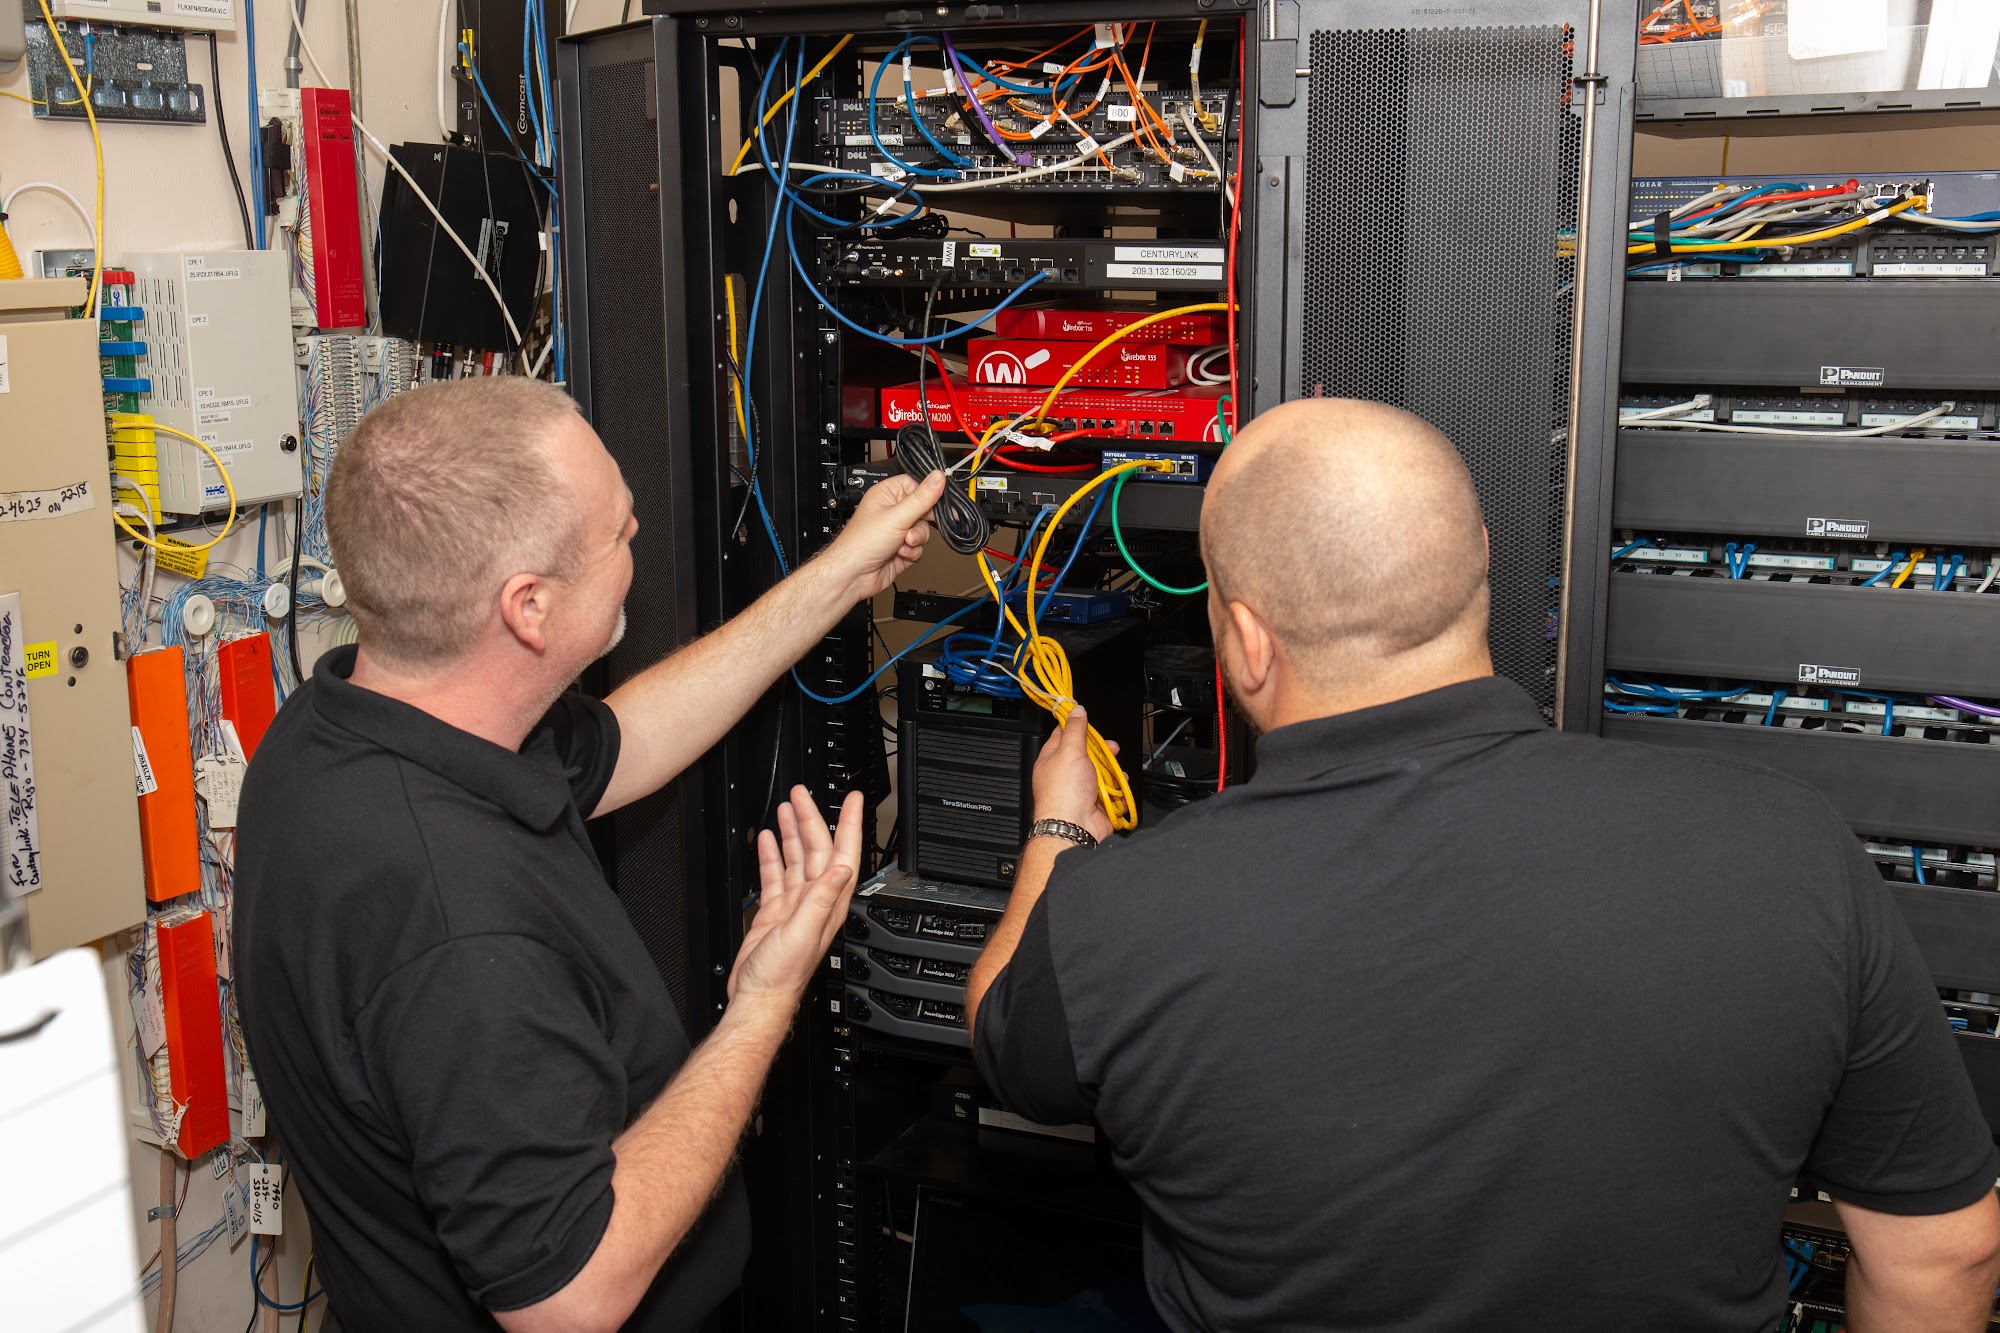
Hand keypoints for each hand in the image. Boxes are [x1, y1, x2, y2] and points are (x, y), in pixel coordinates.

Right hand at [730, 787, 864, 1004]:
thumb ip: (822, 899)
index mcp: (828, 902)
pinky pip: (776, 875)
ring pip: (796, 858)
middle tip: (802, 794)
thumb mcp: (805, 933)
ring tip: (786, 808)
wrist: (758, 996)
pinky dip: (771, 855)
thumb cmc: (782, 975)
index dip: (850, 825)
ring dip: (792, 832)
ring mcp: (794, 904)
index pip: (844, 854)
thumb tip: (843, 869)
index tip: (854, 799)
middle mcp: (814, 900)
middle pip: (817, 849)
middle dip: (811, 818)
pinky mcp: (774, 911)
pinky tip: (767, 839)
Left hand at [822, 472, 947, 601]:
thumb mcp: (898, 516)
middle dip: (923, 521)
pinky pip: (919, 546)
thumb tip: (938, 477)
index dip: (930, 493)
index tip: (943, 500)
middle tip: (918, 525)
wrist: (854, 575)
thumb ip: (921, 498)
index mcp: (887, 494)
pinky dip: (913, 552)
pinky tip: (900, 554)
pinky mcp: (902, 548)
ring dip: (917, 539)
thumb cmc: (862, 543)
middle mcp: (892, 511)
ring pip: (923, 530)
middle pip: (924, 509)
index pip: (916, 485)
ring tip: (904, 543)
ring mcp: (898, 531)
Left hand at [1031, 707, 1115, 843]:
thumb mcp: (1069, 751)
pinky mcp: (1097, 805)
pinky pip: (1112, 793)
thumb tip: (1075, 711)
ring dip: (1112, 771)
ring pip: (1103, 773)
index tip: (1086, 718)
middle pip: (1087, 754)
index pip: (1062, 735)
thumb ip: (1075, 730)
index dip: (1075, 725)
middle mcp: (1066, 775)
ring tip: (1114, 772)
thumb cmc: (1064, 793)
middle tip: (1110, 747)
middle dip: (1102, 751)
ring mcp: (1082, 790)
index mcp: (1053, 760)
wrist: (1075, 827)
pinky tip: (1117, 789)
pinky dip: (1118, 791)